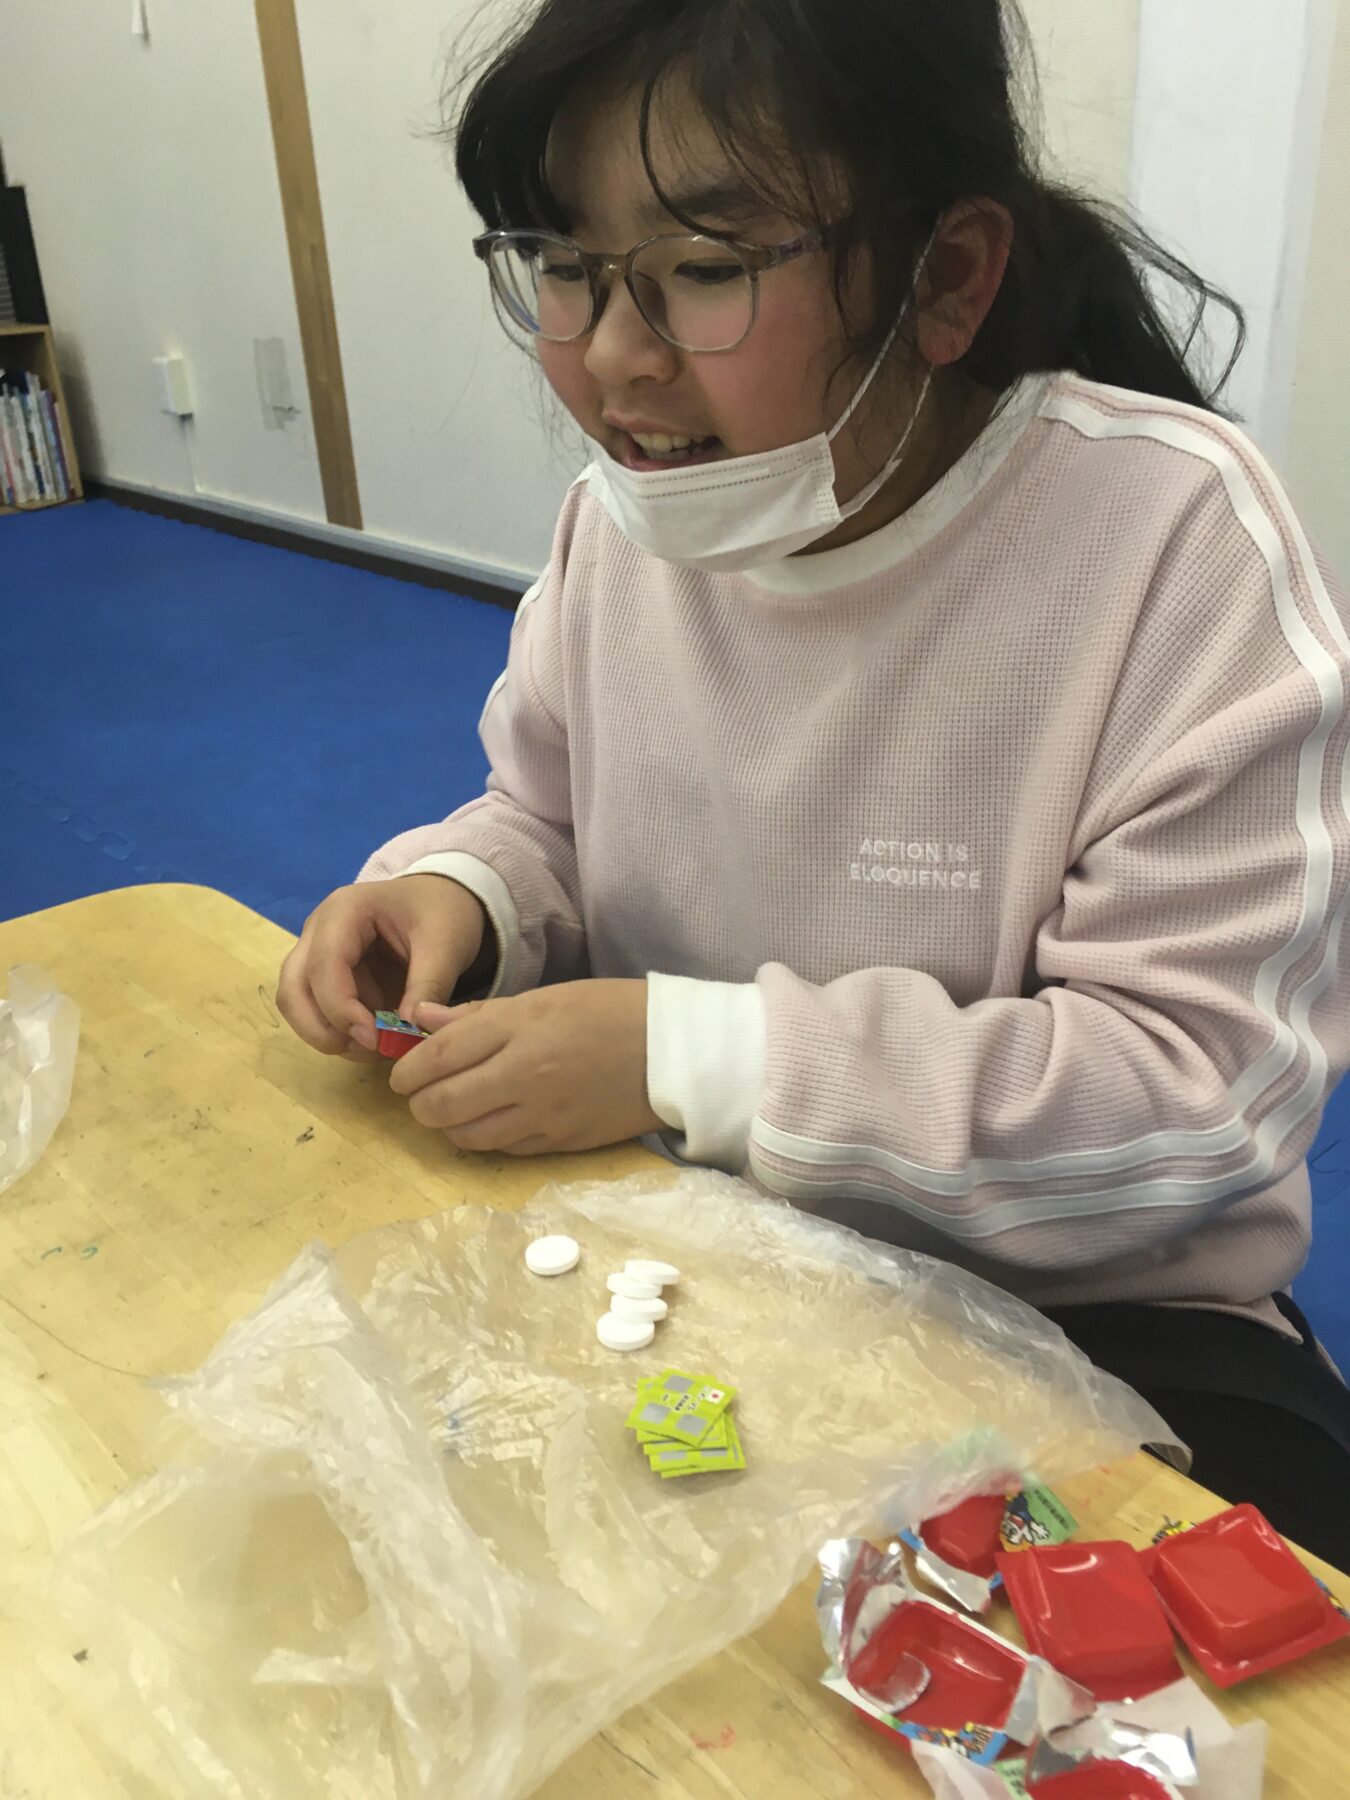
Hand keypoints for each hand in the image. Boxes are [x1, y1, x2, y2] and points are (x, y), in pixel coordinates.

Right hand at [276, 875, 488, 1058]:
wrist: (444, 899)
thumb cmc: (444, 912)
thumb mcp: (447, 944)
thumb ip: (429, 985)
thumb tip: (407, 1030)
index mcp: (344, 911)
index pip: (323, 966)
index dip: (341, 1009)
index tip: (374, 1039)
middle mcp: (318, 930)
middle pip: (293, 989)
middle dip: (322, 1029)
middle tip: (368, 1049)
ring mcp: (317, 952)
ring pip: (297, 1004)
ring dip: (330, 1033)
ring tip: (378, 1044)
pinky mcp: (326, 974)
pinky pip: (317, 1010)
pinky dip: (341, 1031)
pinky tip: (377, 1035)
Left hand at [389, 980, 662, 1154]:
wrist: (672, 1052)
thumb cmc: (608, 1011)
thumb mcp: (543, 997)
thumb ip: (478, 1015)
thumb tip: (421, 1020)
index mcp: (518, 1028)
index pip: (439, 1056)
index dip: (408, 1070)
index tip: (402, 1074)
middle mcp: (524, 1074)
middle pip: (442, 1103)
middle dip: (419, 1103)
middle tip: (419, 1096)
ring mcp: (541, 1115)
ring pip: (466, 1135)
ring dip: (446, 1126)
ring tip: (450, 1111)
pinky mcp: (558, 1143)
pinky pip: (501, 1149)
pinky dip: (482, 1138)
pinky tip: (487, 1123)